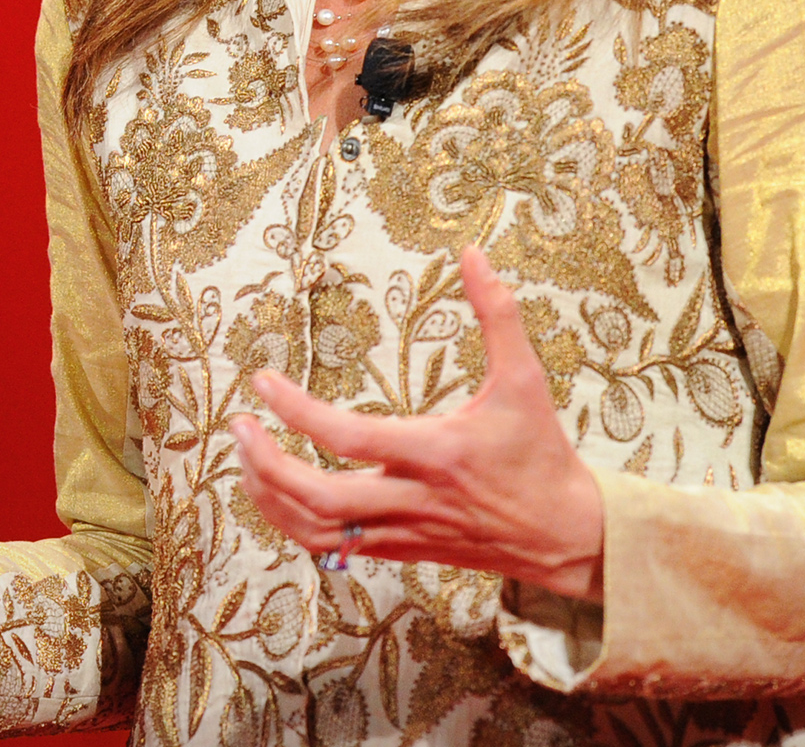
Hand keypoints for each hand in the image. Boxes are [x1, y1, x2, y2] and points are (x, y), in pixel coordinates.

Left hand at [231, 245, 605, 599]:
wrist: (565, 534)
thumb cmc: (540, 452)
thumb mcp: (525, 379)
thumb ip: (498, 314)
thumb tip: (473, 254)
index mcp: (438, 453)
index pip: (352, 438)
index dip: (299, 412)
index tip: (262, 382)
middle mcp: (414, 499)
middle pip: (320, 501)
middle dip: (268, 466)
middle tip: (239, 427)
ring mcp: (403, 532)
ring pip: (317, 533)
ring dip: (271, 498)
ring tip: (247, 456)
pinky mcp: (400, 550)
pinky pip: (332, 548)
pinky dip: (293, 521)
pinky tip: (277, 491)